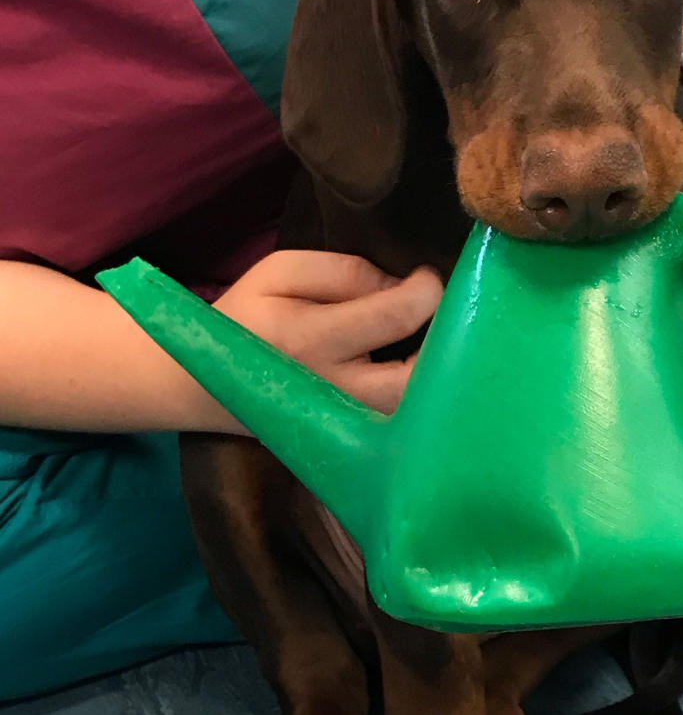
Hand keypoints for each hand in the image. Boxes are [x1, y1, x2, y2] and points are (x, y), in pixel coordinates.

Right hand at [215, 251, 442, 413]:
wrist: (204, 386)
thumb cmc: (246, 317)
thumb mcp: (280, 272)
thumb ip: (344, 272)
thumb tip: (403, 287)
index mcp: (310, 339)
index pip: (395, 316)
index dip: (427, 291)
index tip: (426, 277)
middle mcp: (334, 388)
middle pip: (417, 379)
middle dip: (446, 347)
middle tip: (446, 320)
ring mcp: (344, 422)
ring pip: (416, 414)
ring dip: (439, 379)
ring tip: (438, 346)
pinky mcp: (351, 441)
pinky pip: (403, 426)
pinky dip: (424, 400)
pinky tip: (424, 374)